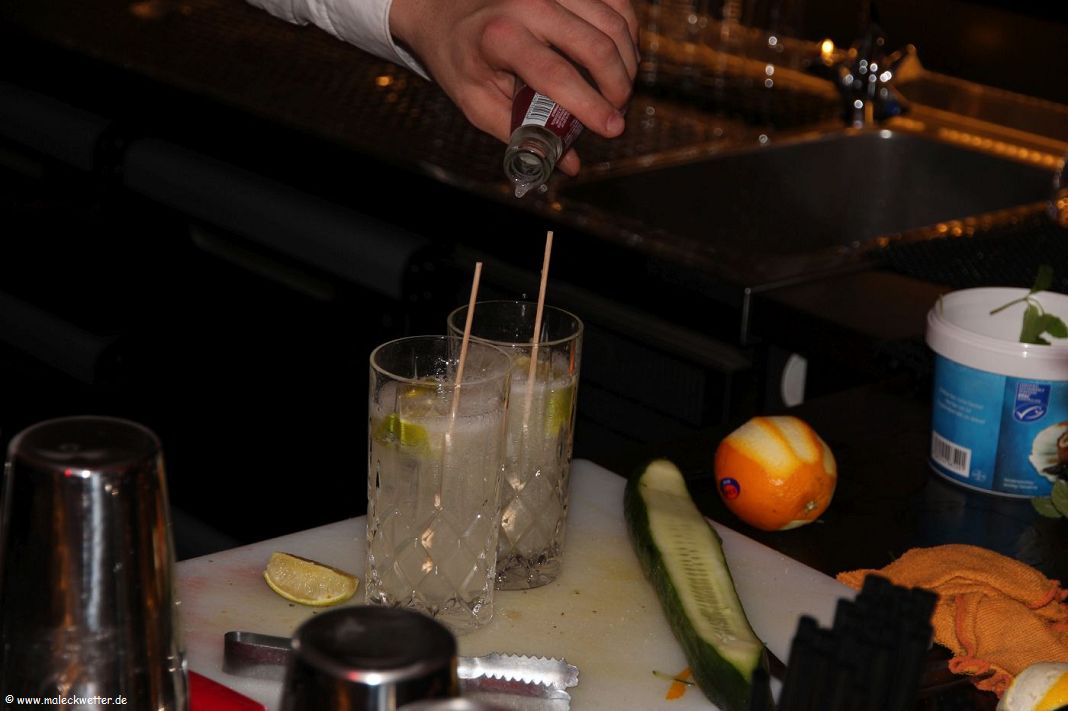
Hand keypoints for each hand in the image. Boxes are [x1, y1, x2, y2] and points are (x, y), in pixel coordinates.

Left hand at [389, 0, 638, 174]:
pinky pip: (616, 2)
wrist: (444, 10)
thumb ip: (522, 134)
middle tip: (617, 114)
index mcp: (500, 38)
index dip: (591, 106)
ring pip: (614, 21)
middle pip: (596, 45)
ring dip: (628, 61)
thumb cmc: (460, 59)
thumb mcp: (477, 103)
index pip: (557, 75)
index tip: (614, 129)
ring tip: (620, 90)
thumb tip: (570, 165)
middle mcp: (529, 4)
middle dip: (618, 86)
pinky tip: (622, 56)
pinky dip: (628, 31)